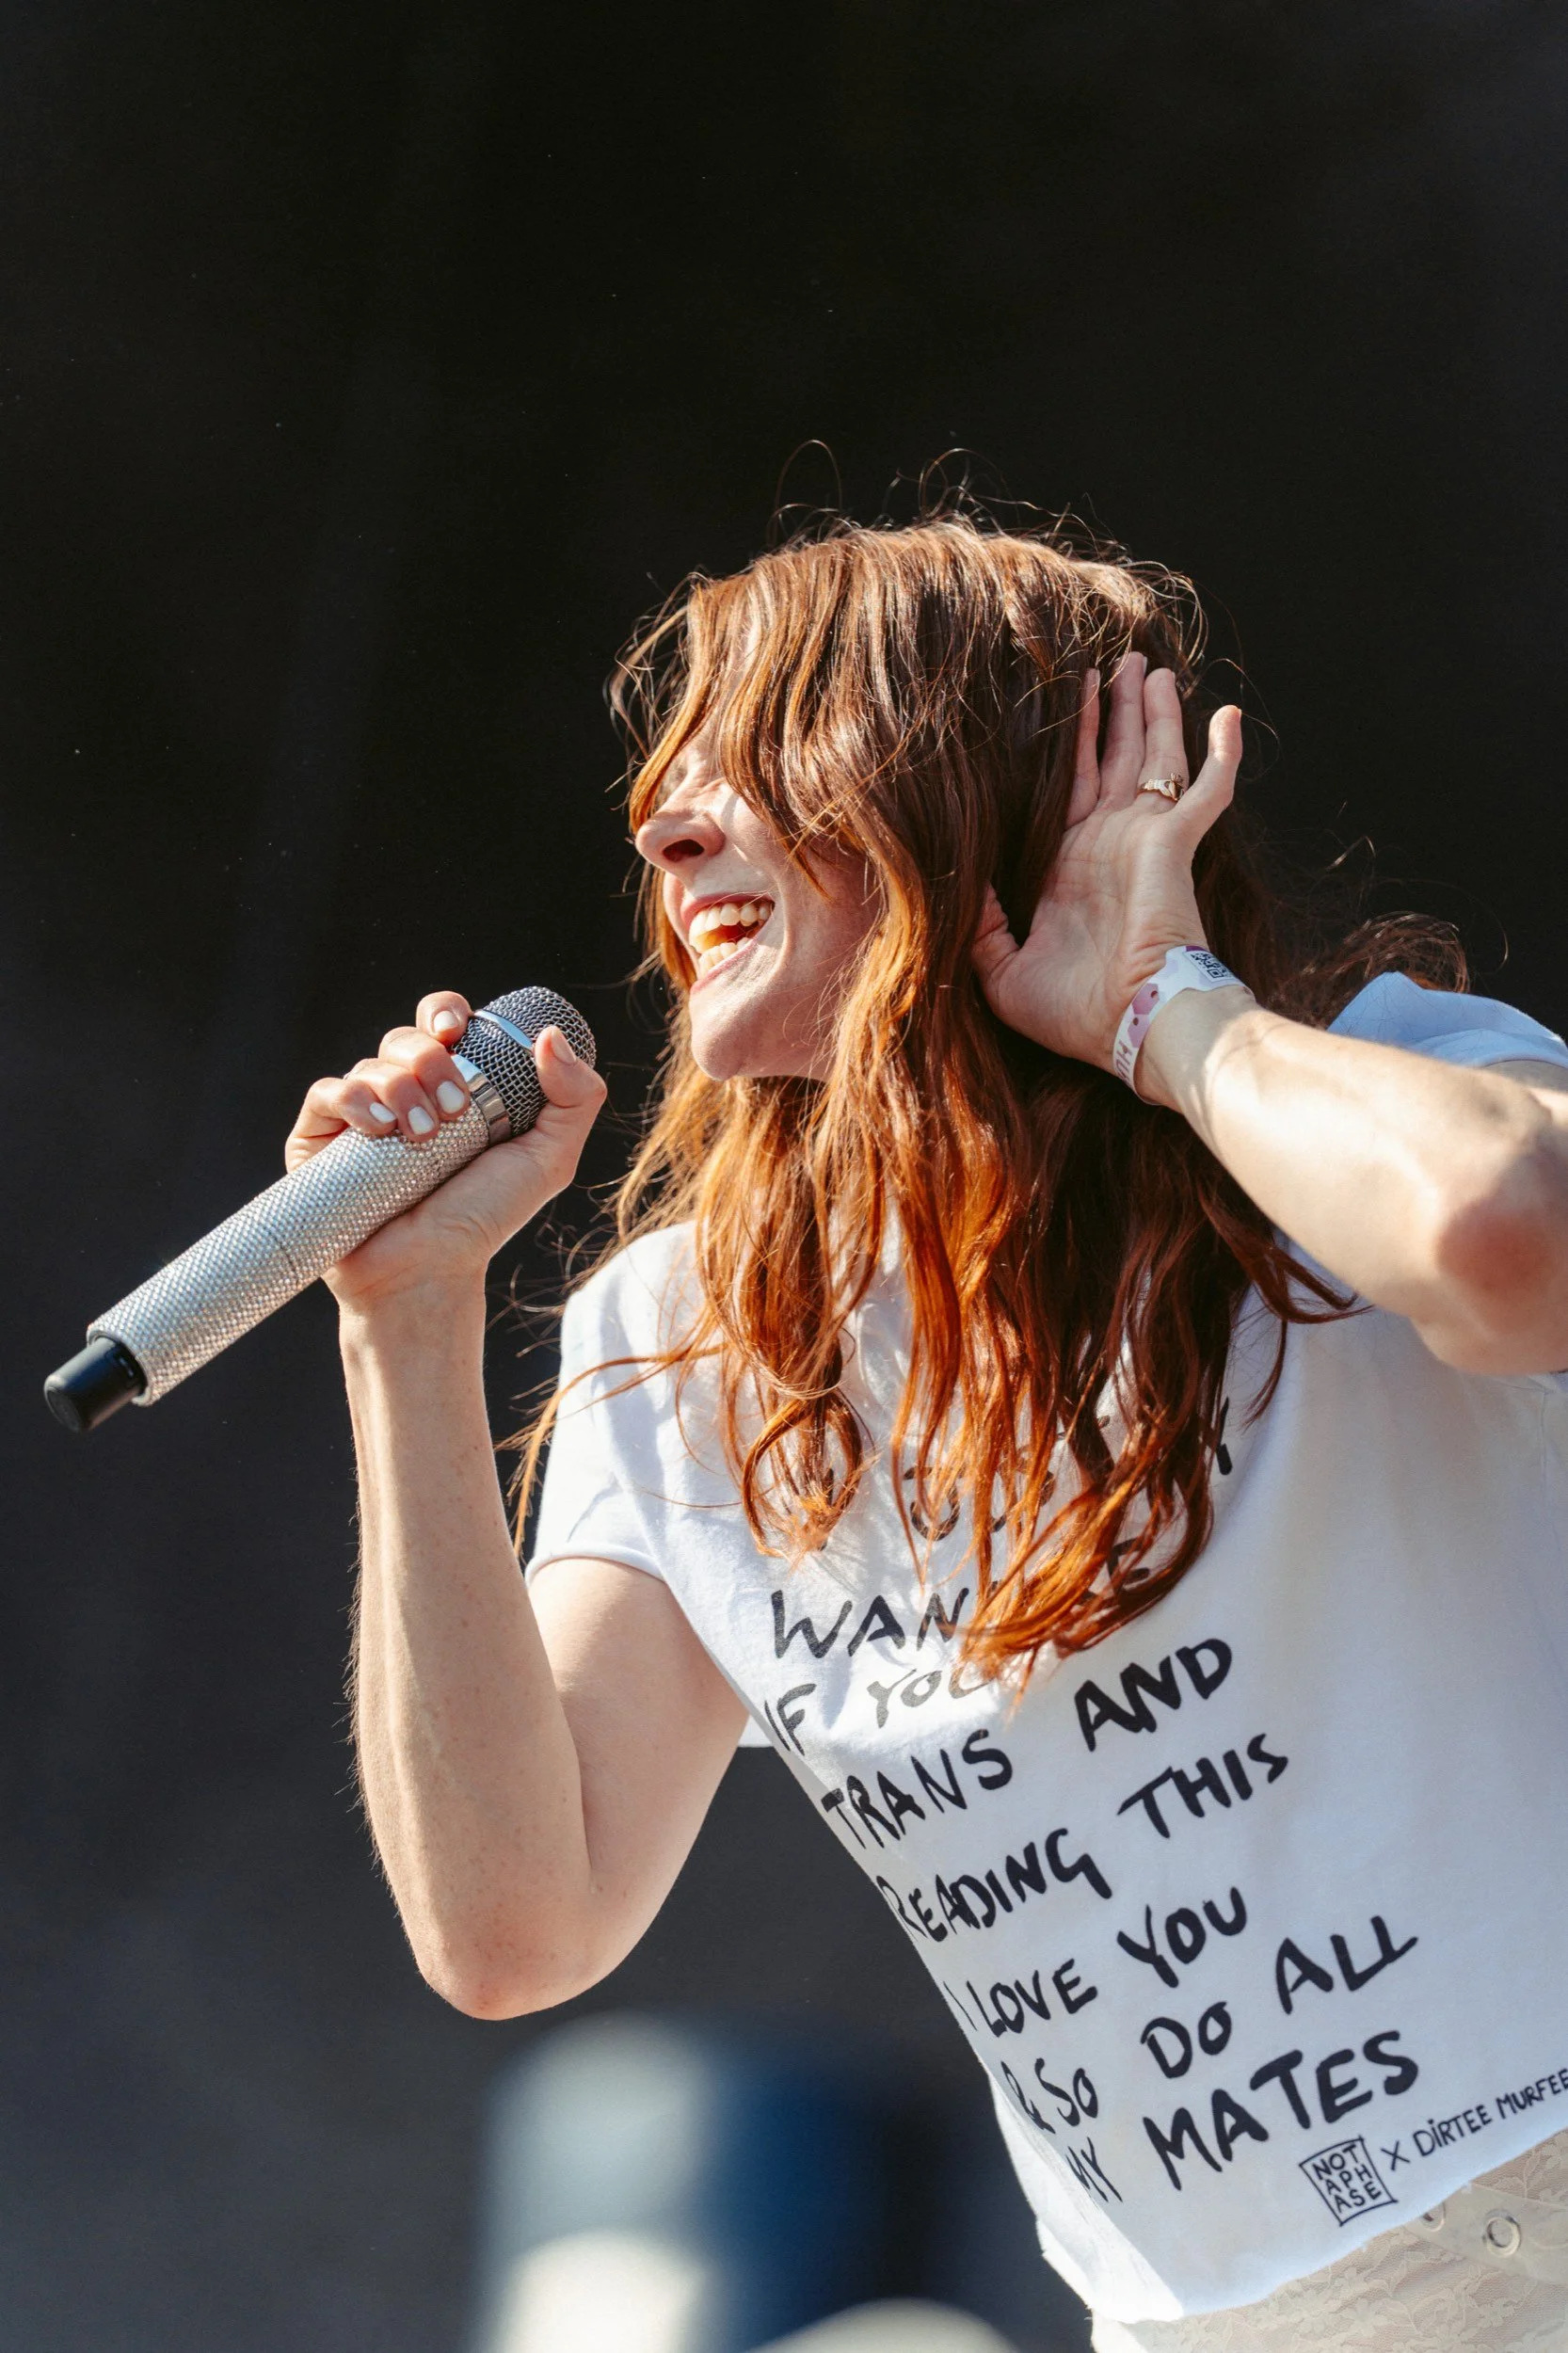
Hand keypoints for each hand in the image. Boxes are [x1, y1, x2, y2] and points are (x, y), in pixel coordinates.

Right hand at [286, 990, 606, 1310]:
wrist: (428, 1271)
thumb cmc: (483, 1219)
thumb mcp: (549, 1159)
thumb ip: (575, 1099)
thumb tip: (551, 1036)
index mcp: (453, 1085)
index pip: (442, 1023)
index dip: (446, 1011)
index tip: (457, 1030)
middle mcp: (404, 1092)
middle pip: (408, 1037)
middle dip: (433, 1061)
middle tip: (456, 1110)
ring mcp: (360, 1114)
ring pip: (371, 1063)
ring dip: (402, 1089)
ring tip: (423, 1136)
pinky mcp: (319, 1138)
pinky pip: (327, 1091)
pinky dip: (353, 1099)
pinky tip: (379, 1130)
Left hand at [973, 655, 1243, 1073]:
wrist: (1134, 1025)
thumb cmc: (1074, 1012)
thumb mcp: (1002, 972)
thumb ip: (980, 926)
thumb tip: (959, 882)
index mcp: (1068, 866)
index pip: (1062, 788)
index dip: (1061, 746)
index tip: (1051, 703)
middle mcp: (1108, 843)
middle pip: (1108, 757)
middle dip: (1109, 710)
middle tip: (1109, 664)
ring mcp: (1145, 838)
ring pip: (1150, 756)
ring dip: (1151, 711)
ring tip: (1145, 665)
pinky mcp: (1174, 841)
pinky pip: (1208, 789)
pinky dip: (1223, 753)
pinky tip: (1229, 713)